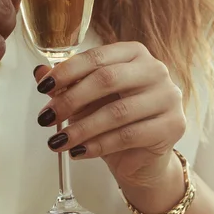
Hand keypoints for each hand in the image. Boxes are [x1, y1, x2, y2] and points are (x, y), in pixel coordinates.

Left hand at [38, 43, 187, 204]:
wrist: (144, 159)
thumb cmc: (116, 123)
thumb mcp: (88, 102)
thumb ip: (67, 85)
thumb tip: (40, 73)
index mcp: (135, 54)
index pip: (98, 57)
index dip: (67, 71)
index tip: (43, 88)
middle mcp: (156, 70)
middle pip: (107, 79)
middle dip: (71, 100)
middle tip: (46, 118)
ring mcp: (168, 97)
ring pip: (117, 112)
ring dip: (81, 128)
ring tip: (57, 141)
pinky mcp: (173, 126)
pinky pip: (129, 136)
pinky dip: (99, 145)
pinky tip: (79, 152)